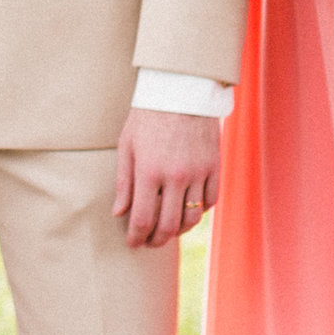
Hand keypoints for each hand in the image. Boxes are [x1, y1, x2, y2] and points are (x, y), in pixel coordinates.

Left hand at [113, 105, 219, 250]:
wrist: (181, 90)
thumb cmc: (148, 116)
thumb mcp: (127, 145)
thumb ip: (123, 182)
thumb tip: (119, 213)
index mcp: (149, 171)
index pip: (143, 219)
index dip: (136, 237)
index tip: (132, 244)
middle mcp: (176, 176)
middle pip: (169, 226)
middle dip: (157, 240)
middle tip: (149, 243)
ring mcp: (199, 173)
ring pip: (192, 218)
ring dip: (179, 231)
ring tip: (168, 232)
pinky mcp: (214, 167)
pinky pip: (210, 201)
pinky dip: (199, 212)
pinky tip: (188, 212)